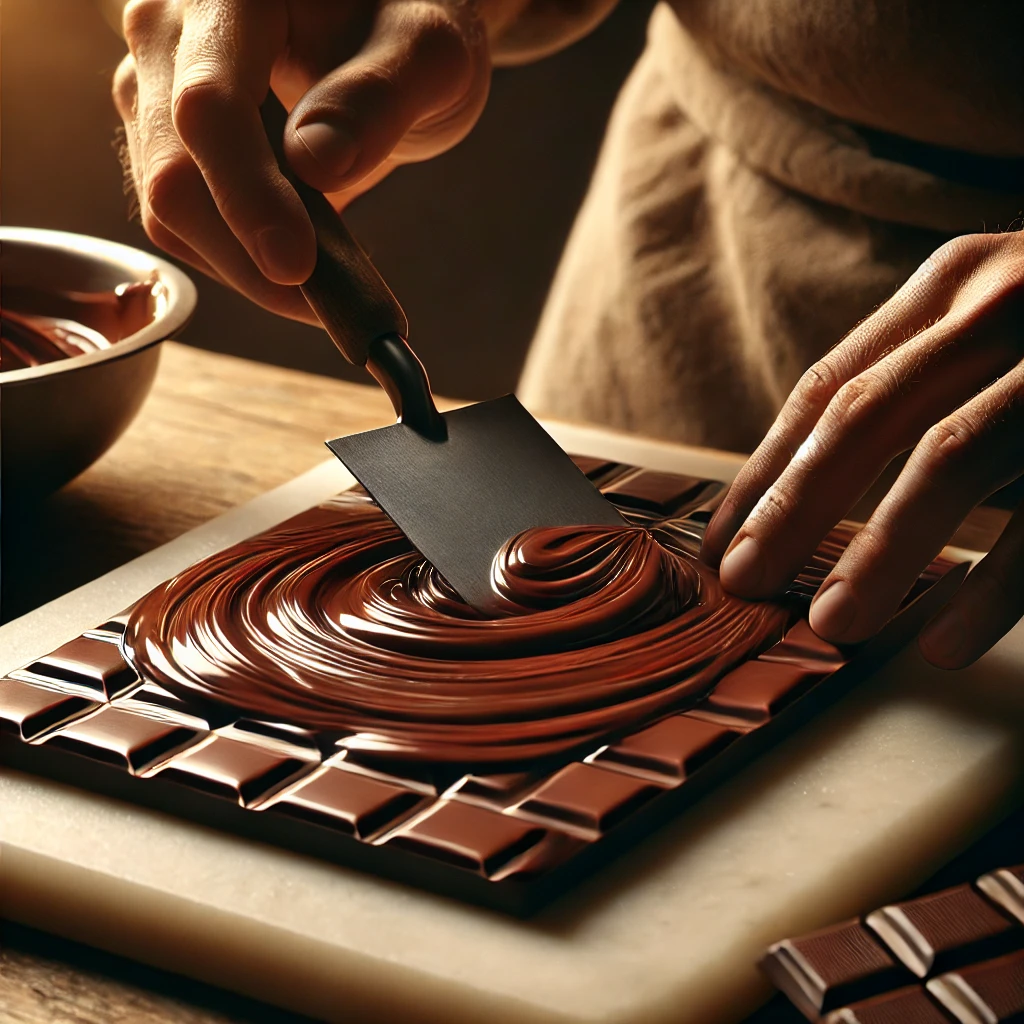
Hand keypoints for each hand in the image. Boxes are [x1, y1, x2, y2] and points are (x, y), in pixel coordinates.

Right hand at [112, 0, 498, 321]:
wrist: (383, 29)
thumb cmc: (406, 22)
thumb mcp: (427, 48)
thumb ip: (377, 96)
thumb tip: (315, 165)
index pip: (210, 107)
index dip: (247, 196)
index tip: (296, 266)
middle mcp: (169, 37)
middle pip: (173, 174)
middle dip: (247, 257)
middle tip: (331, 310)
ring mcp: (158, 92)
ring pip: (171, 211)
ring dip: (246, 270)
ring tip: (331, 293)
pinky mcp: (166, 143)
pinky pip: (186, 225)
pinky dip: (241, 263)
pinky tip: (302, 273)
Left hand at [701, 231, 1023, 668]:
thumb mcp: (991, 326)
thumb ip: (913, 383)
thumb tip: (791, 496)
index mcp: (955, 284)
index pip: (828, 387)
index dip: (766, 469)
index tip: (721, 540)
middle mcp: (1009, 301)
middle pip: (868, 416)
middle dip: (796, 510)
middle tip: (743, 585)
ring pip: (954, 458)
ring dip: (884, 552)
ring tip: (831, 627)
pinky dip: (995, 584)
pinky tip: (940, 641)